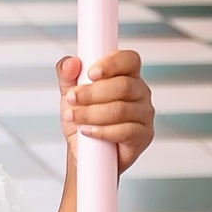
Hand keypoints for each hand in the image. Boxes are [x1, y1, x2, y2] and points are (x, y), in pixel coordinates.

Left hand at [58, 49, 154, 173]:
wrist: (84, 152)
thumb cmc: (83, 118)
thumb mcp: (69, 93)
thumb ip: (67, 73)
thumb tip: (71, 63)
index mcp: (126, 75)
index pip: (129, 59)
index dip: (111, 64)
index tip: (91, 73)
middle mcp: (140, 92)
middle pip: (123, 86)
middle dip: (92, 93)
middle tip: (73, 99)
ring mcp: (144, 114)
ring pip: (120, 109)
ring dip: (91, 113)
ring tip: (75, 117)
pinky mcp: (143, 135)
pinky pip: (125, 131)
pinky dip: (101, 131)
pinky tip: (88, 131)